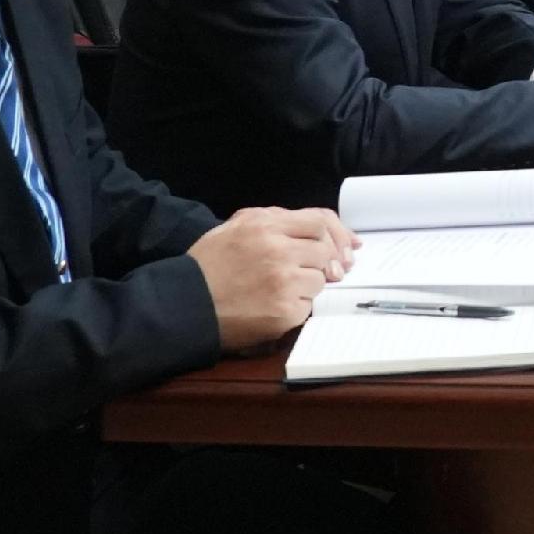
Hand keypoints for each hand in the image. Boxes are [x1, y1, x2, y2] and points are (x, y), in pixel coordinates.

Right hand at [191, 206, 353, 348]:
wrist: (185, 305)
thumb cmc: (210, 264)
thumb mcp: (236, 226)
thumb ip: (276, 221)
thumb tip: (322, 230)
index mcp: (266, 225)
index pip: (319, 222)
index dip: (336, 235)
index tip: (348, 247)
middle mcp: (279, 251)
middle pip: (324, 253)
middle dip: (321, 262)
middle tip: (306, 271)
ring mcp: (284, 283)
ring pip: (319, 281)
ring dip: (307, 285)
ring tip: (279, 289)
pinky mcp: (284, 312)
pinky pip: (307, 306)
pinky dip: (296, 307)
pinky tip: (273, 306)